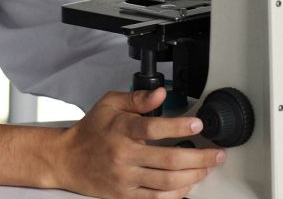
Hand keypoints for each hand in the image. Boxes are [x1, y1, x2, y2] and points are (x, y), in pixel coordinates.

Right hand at [54, 87, 225, 198]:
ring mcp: (125, 178)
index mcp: (121, 129)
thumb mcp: (109, 104)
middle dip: (199, 158)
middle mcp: (124, 155)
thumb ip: (137, 98)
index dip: (179, 126)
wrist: (67, 159)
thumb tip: (161, 94)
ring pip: (167, 182)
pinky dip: (176, 194)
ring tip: (206, 169)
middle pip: (169, 160)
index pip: (154, 128)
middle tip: (216, 154)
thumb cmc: (90, 130)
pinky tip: (187, 186)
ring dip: (193, 177)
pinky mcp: (125, 195)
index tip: (197, 124)